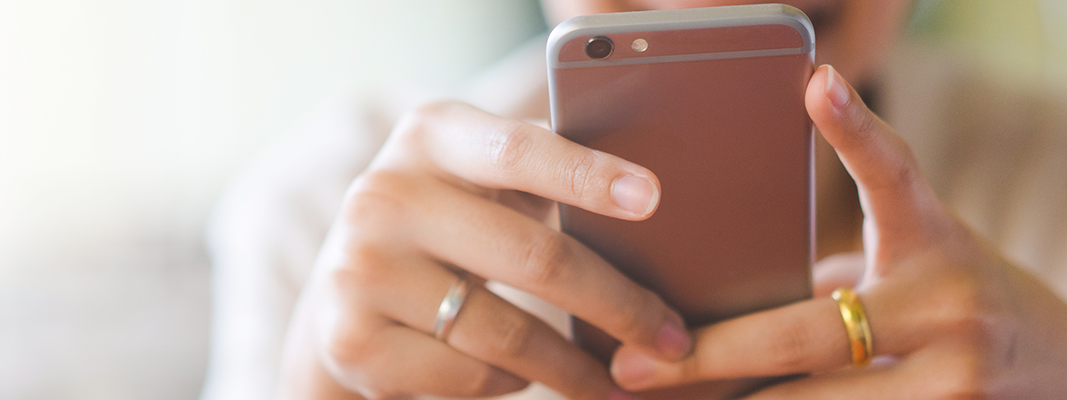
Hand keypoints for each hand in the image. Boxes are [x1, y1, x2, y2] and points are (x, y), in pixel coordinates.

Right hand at [277, 102, 689, 399]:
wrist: (344, 290)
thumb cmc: (453, 220)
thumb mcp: (480, 176)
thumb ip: (545, 171)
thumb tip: (650, 197)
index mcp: (432, 136)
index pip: (519, 151)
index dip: (588, 174)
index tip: (652, 198)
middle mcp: (386, 195)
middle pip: (534, 257)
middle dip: (619, 306)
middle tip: (671, 337)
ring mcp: (362, 270)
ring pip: (507, 334)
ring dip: (576, 367)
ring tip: (620, 379)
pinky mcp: (354, 341)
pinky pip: (471, 375)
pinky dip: (512, 381)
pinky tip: (524, 375)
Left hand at [606, 65, 1066, 398]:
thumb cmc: (959, 304)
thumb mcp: (918, 266)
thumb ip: (840, 276)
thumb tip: (718, 307)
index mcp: (936, 242)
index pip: (896, 175)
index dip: (855, 131)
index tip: (818, 84)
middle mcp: (954, 304)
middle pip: (810, 332)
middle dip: (711, 356)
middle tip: (635, 363)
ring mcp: (961, 378)